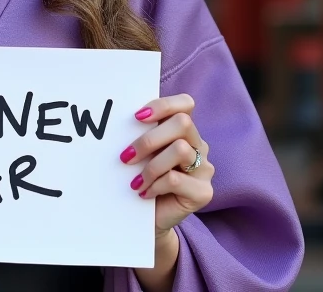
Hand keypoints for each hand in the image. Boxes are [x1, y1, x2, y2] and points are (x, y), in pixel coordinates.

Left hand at [119, 93, 214, 236]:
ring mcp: (204, 168)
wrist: (150, 219)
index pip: (185, 103)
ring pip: (181, 149)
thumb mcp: (141, 153)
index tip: (136, 117)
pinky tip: (144, 193)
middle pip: (183, 123)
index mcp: (184, 131)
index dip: (163, 105)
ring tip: (136, 181)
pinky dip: (155, 185)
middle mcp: (199, 145)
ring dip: (152, 166)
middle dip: (149, 139)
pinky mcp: (204, 192)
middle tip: (126, 157)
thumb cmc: (142, 180)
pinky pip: (176, 179)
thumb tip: (118, 118)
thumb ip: (140, 134)